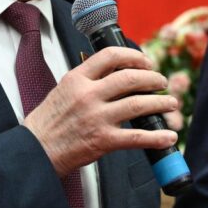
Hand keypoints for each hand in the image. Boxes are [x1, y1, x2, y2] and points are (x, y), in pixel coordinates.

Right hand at [24, 46, 178, 175]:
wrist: (36, 150)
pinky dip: (156, 136)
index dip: (134, 56)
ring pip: (139, 104)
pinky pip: (137, 137)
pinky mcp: (103, 141)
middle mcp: (88, 95)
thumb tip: (116, 71)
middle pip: (130, 78)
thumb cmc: (48, 122)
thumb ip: (87, 79)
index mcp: (77, 79)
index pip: (111, 56)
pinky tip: (168, 136)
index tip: (146, 61)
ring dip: (161, 103)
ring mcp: (96, 118)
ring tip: (171, 104)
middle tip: (162, 82)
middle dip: (153, 78)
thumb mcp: (63, 89)